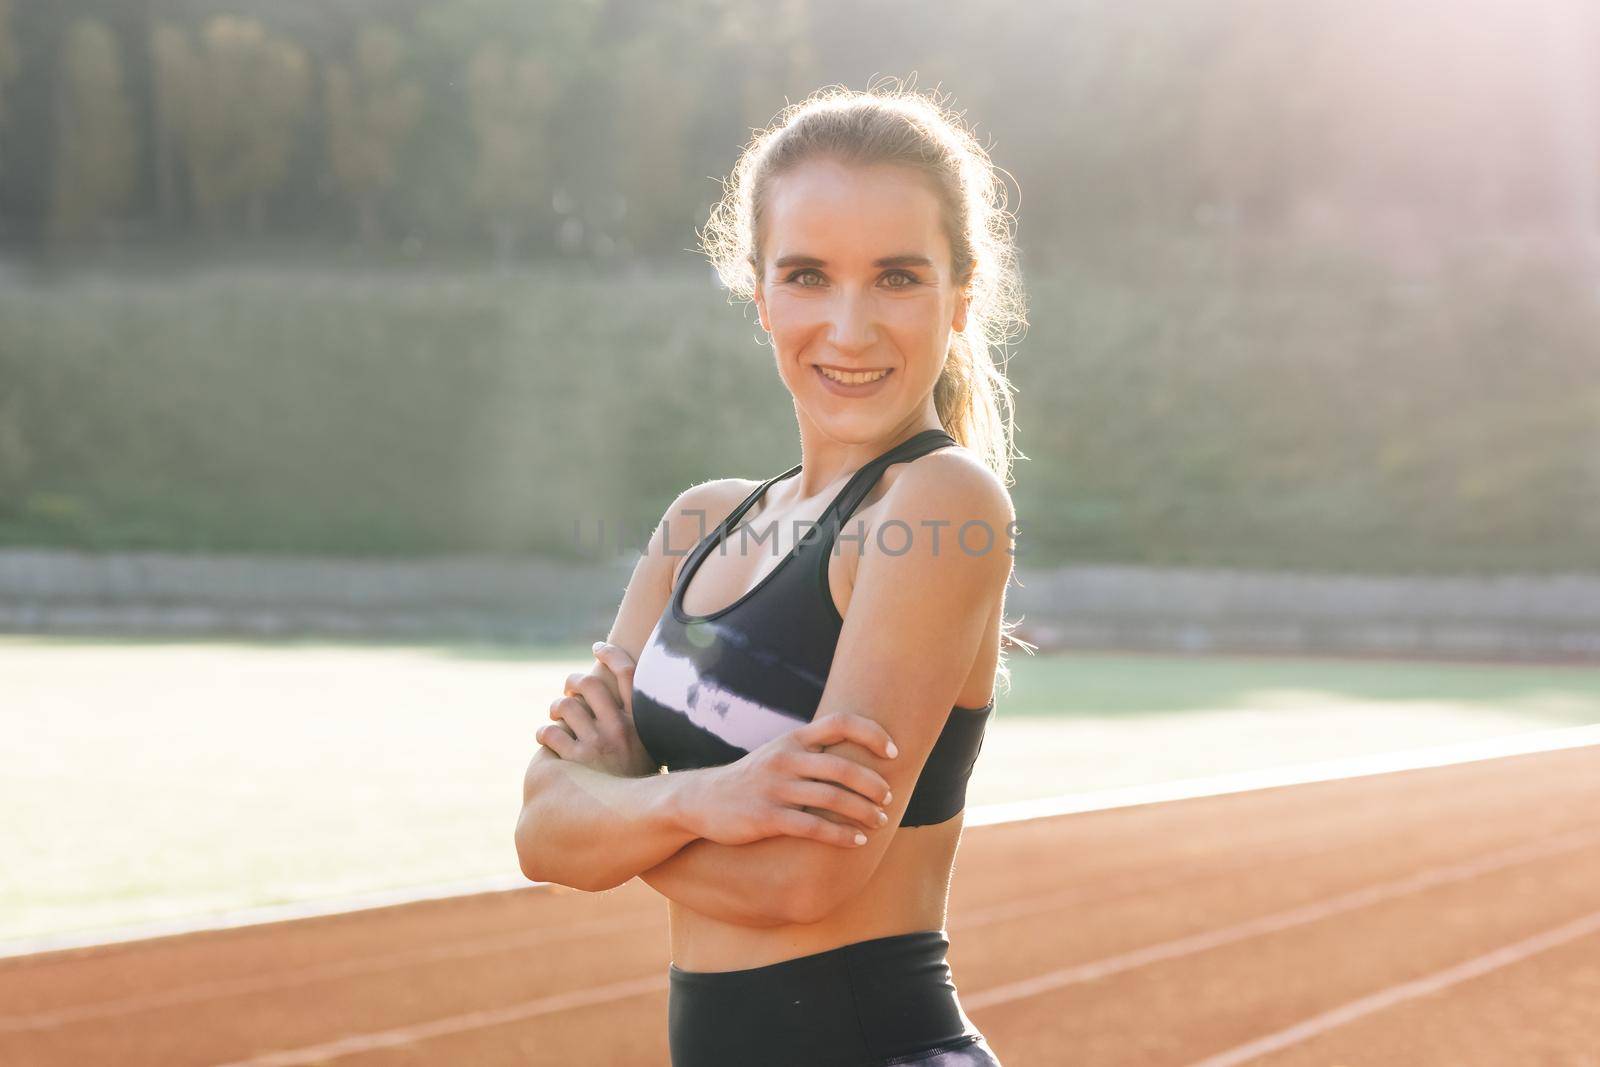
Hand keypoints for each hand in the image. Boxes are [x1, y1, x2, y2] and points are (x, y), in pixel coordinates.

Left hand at [536, 642, 657, 777]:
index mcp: (641, 722)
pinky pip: (549, 733)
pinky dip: (544, 733)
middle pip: (589, 683)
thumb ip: (638, 727)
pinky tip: (546, 739)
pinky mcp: (574, 762)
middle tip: (568, 689)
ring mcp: (596, 744)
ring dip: (555, 708)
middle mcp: (619, 728)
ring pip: (565, 707)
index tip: (597, 647)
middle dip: (573, 681)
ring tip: (555, 715)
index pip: (628, 673)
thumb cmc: (639, 786)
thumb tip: (618, 704)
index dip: (611, 653)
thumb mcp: (652, 752)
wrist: (631, 822)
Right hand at [676, 713, 899, 848]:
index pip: (840, 723)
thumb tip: (859, 754)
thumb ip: (812, 751)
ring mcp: (775, 788)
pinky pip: (813, 827)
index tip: (893, 752)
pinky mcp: (767, 817)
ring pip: (832, 798)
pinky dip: (841, 835)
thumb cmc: (751, 778)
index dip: (872, 733)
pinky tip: (857, 842)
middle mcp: (786, 759)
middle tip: (889, 797)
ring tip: (879, 822)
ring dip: (863, 812)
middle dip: (874, 784)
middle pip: (843, 767)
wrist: (701, 800)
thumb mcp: (778, 754)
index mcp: (792, 739)